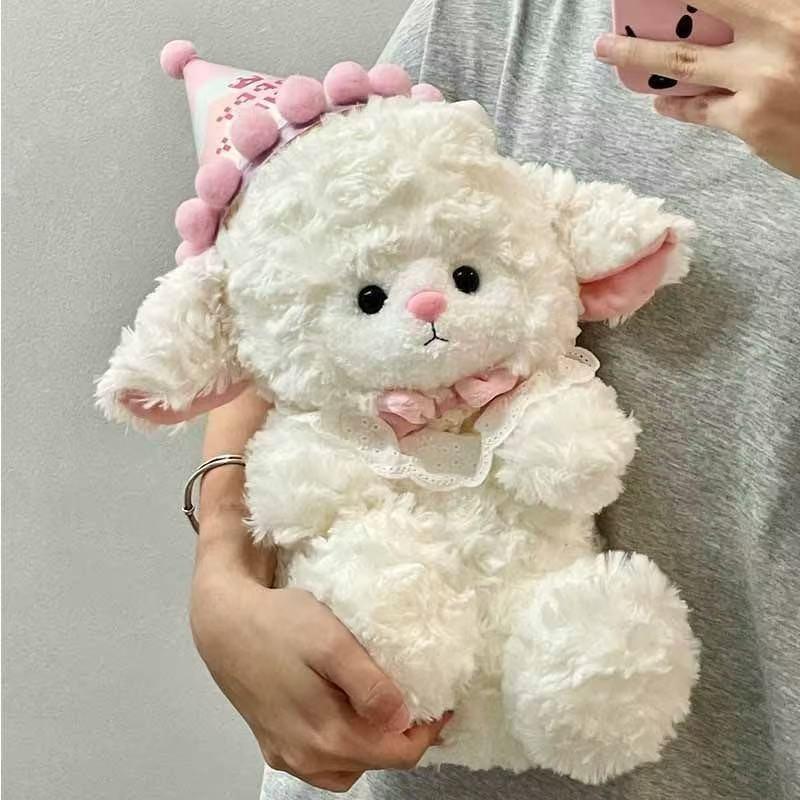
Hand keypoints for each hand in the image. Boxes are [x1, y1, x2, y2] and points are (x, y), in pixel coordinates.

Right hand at [191, 558, 450, 792]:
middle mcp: (305, 757)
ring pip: (347, 765)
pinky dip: (343, 743)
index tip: (442, 700)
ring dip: (372, 741)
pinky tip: (344, 714)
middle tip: (417, 696)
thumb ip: (369, 686)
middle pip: (373, 761)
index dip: (428, 730)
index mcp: (326, 737)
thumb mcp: (331, 643)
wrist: (222, 620)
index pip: (397, 754)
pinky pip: (320, 759)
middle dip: (402, 734)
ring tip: (384, 705)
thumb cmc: (279, 624)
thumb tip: (404, 722)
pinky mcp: (272, 742)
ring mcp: (286, 753)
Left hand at [594, 0, 799, 176]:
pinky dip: (676, 103)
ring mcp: (761, 78)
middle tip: (613, 19)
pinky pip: (699, 108)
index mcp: (791, 9)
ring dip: (638, 55)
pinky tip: (659, 100)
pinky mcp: (749, 119)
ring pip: (684, 61)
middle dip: (652, 14)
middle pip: (701, 8)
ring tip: (608, 50)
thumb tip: (723, 19)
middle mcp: (778, 34)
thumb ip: (766, 22)